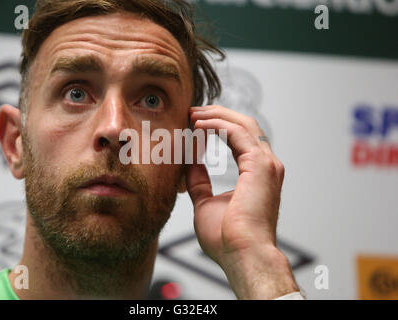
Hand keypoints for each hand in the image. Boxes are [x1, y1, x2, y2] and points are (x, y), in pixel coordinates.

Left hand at [186, 105, 298, 298]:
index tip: (195, 124)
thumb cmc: (227, 237)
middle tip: (193, 112)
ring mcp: (267, 164)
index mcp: (257, 174)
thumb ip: (199, 182)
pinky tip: (199, 125)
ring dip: (217, 116)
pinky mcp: (261, 165)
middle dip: (218, 115)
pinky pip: (237, 133)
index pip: (240, 139)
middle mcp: (267, 165)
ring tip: (193, 114)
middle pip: (244, 126)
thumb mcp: (205, 203)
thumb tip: (188, 164)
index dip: (218, 127)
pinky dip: (218, 125)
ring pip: (243, 124)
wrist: (242, 254)